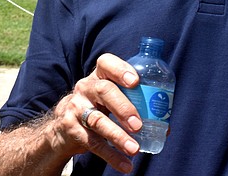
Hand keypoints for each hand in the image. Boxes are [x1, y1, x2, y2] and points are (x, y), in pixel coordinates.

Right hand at [50, 53, 142, 172]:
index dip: (120, 69)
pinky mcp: (72, 129)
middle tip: (138, 124)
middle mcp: (86, 88)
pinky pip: (93, 142)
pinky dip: (111, 155)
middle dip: (123, 107)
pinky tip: (125, 164)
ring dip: (118, 136)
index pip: (106, 63)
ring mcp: (76, 108)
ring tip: (135, 148)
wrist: (63, 125)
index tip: (136, 81)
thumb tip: (164, 126)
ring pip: (97, 120)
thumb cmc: (97, 106)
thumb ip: (133, 104)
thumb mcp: (109, 98)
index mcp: (99, 76)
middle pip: (104, 91)